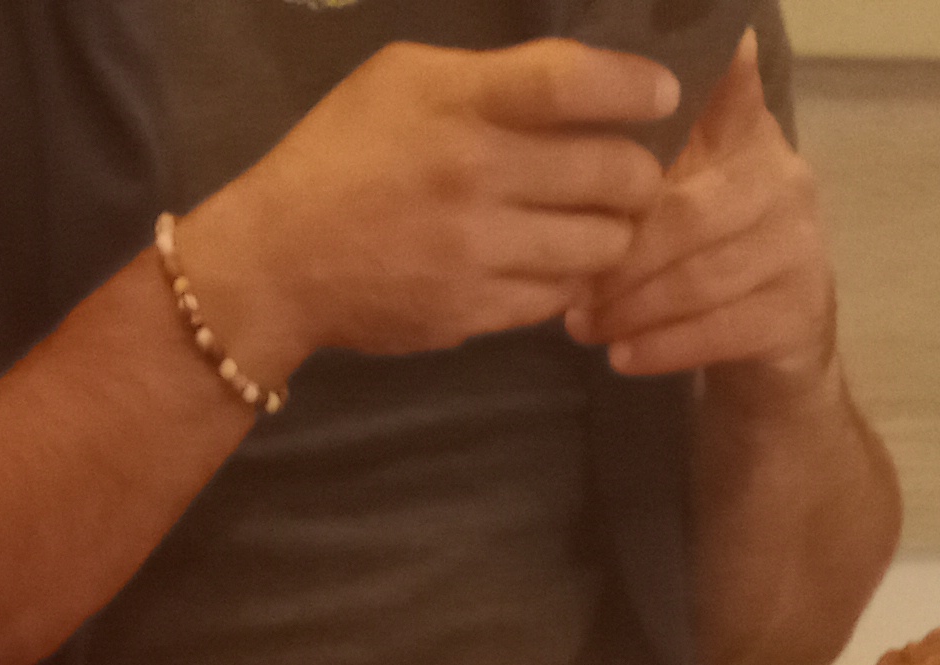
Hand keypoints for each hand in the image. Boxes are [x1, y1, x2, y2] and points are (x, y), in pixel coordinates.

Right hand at [183, 43, 677, 376]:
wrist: (278, 261)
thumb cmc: (342, 152)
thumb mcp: (404, 79)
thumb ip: (490, 77)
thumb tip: (578, 91)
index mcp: (461, 103)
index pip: (578, 83)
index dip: (638, 87)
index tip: (661, 95)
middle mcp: (478, 177)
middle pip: (616, 173)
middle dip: (641, 172)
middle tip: (633, 171)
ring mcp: (479, 253)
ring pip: (603, 245)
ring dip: (615, 232)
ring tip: (598, 221)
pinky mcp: (475, 312)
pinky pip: (560, 295)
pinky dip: (571, 278)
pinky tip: (554, 260)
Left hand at [562, 43, 840, 390]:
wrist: (768, 354)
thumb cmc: (698, 263)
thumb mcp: (673, 202)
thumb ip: (637, 170)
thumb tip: (560, 143)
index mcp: (746, 138)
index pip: (732, 90)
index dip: (714, 69)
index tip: (686, 56)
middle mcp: (782, 179)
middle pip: (689, 212)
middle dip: (619, 257)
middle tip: (569, 288)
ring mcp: (798, 245)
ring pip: (700, 276)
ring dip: (631, 307)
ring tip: (583, 326)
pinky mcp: (797, 309)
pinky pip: (719, 328)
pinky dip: (662, 346)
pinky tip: (622, 357)